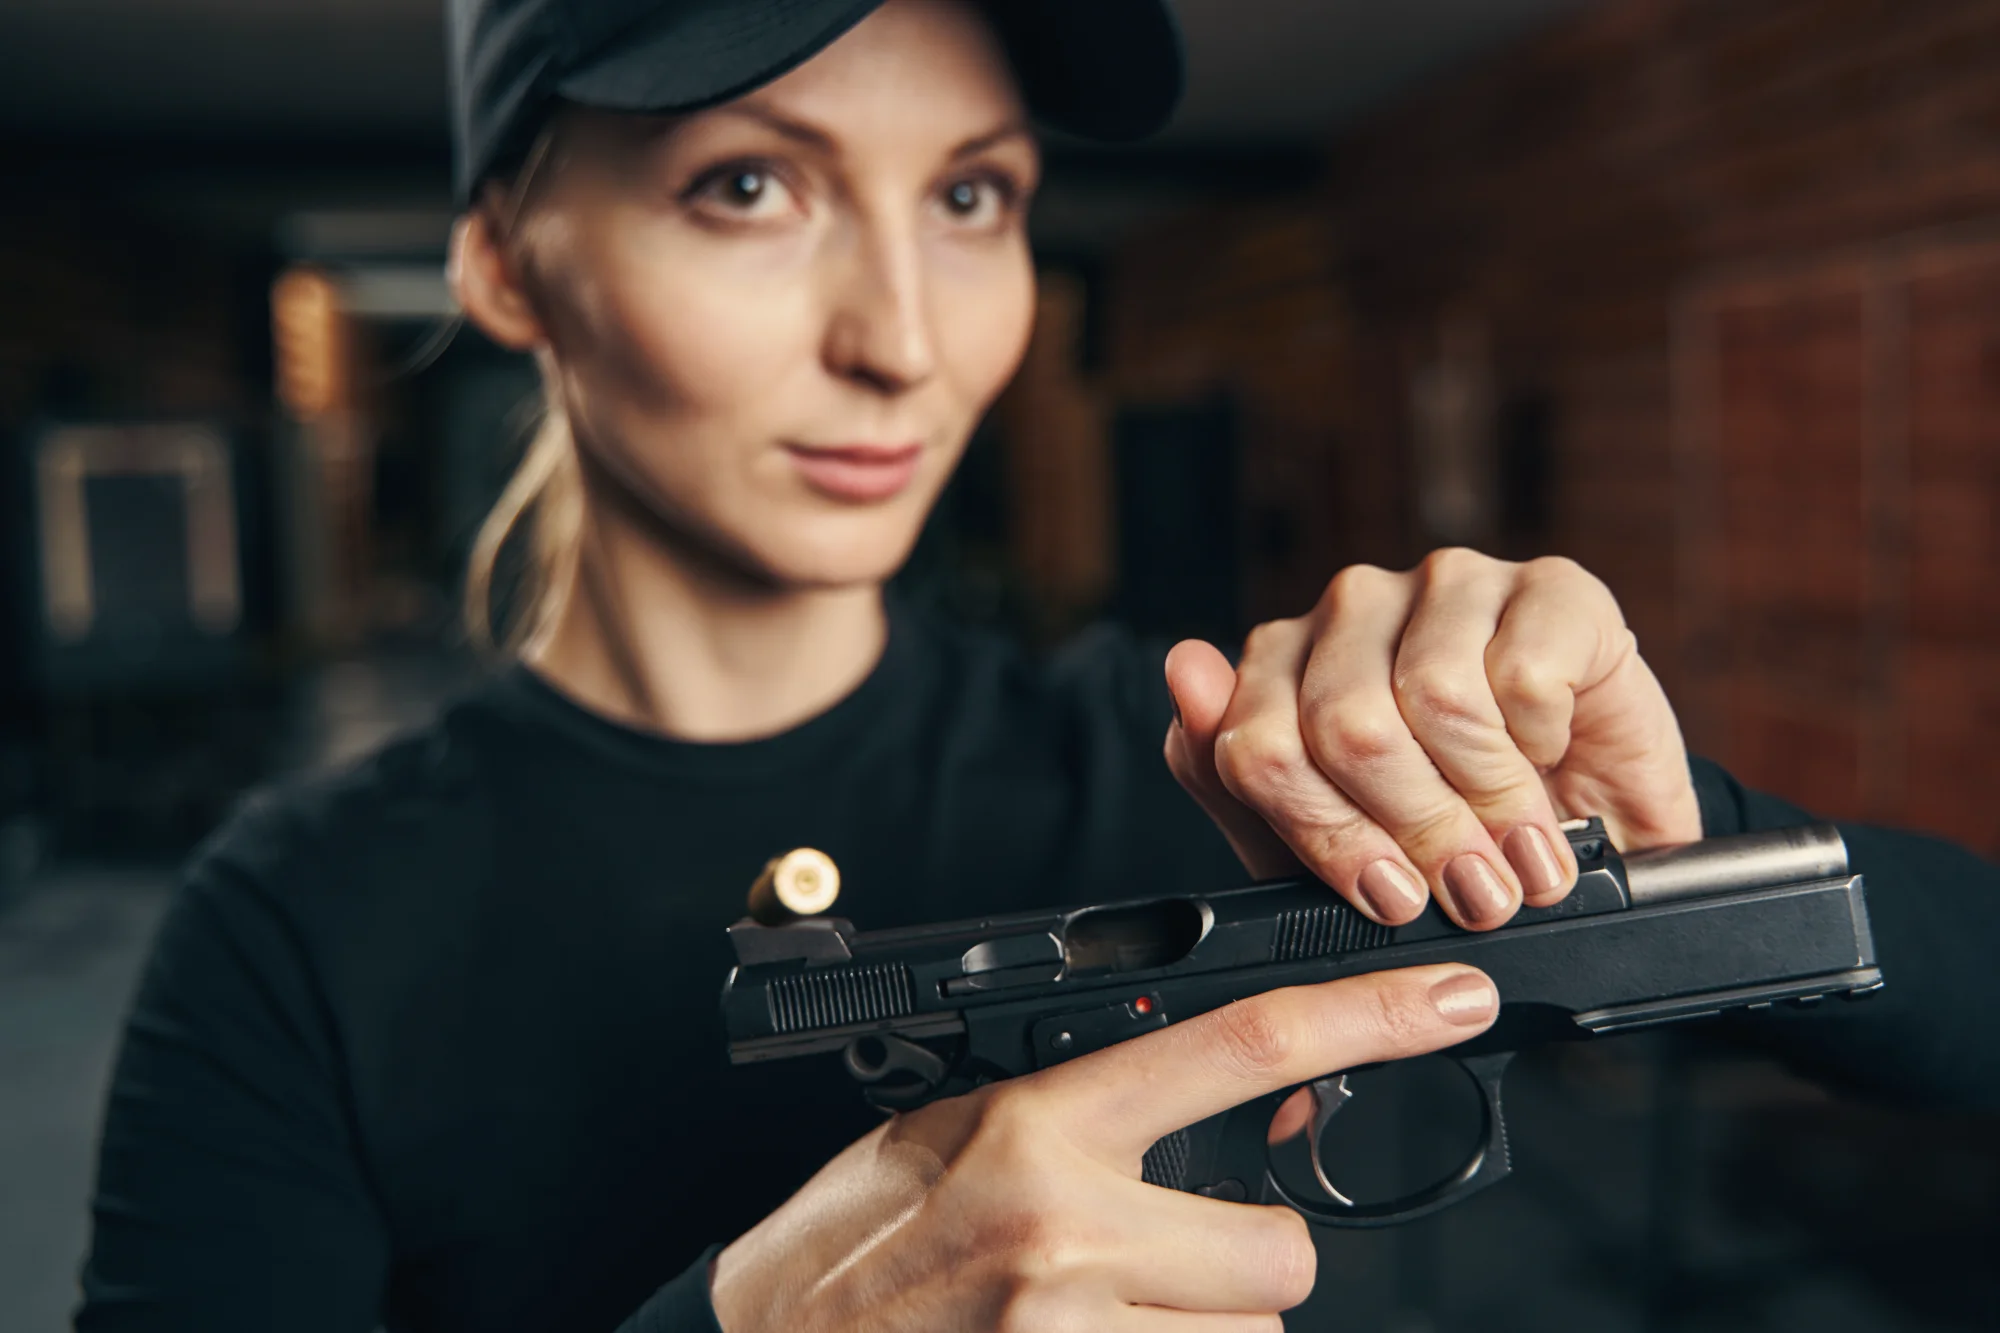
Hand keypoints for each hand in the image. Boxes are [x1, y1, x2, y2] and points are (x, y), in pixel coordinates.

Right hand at [709, 963, 1498, 1331]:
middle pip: (1283, 1254)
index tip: (1445, 998)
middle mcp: (1067, 1227)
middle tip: (1158, 1262)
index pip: (1236, 1042)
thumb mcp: (957, 1132)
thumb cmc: (850, 1246)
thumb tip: (1232, 1108)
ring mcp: (1074, 1332)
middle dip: (1242, 1265)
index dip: (1363, 1017)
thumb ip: (1087, 1113)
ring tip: (1098, 1320)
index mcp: (1037, 1124)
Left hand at [1164, 549, 1701, 930]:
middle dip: (1417, 831)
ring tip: (1522, 853)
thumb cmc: (1449, 838)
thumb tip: (1185, 668)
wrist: (1593, 841)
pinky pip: (1523, 678)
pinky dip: (1544, 747)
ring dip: (1490, 800)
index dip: (1328, 838)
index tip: (1391, 897)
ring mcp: (1449, 584)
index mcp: (1284, 662)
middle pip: (1346, 725)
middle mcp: (1355, 606)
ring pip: (1435, 698)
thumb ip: (1240, 774)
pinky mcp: (1548, 586)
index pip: (1257, 744)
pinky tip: (1554, 762)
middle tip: (1471, 890)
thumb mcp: (1329, 847)